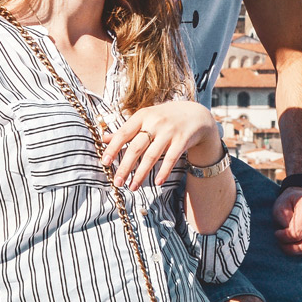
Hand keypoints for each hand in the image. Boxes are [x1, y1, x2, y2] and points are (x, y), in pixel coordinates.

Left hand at [101, 101, 221, 188]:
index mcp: (143, 116)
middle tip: (117, 182)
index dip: (113, 148)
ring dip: (141, 174)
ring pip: (152, 156)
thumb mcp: (146, 118)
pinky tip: (157, 182)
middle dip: (125, 167)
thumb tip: (104, 138)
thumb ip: (126, 129)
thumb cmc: (166, 118)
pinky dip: (164, 171)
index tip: (105, 162)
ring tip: (132, 187)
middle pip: (136, 148)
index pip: (124, 133)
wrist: (197, 115)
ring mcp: (170, 132)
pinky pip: (171, 159)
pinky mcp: (182, 140)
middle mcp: (155, 123)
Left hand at [273, 186, 301, 256]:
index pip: (296, 235)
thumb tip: (289, 231)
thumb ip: (281, 217)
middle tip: (284, 244)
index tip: (277, 233)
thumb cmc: (291, 204)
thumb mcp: (280, 206)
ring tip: (293, 241)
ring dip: (301, 250)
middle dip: (292, 249)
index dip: (282, 238)